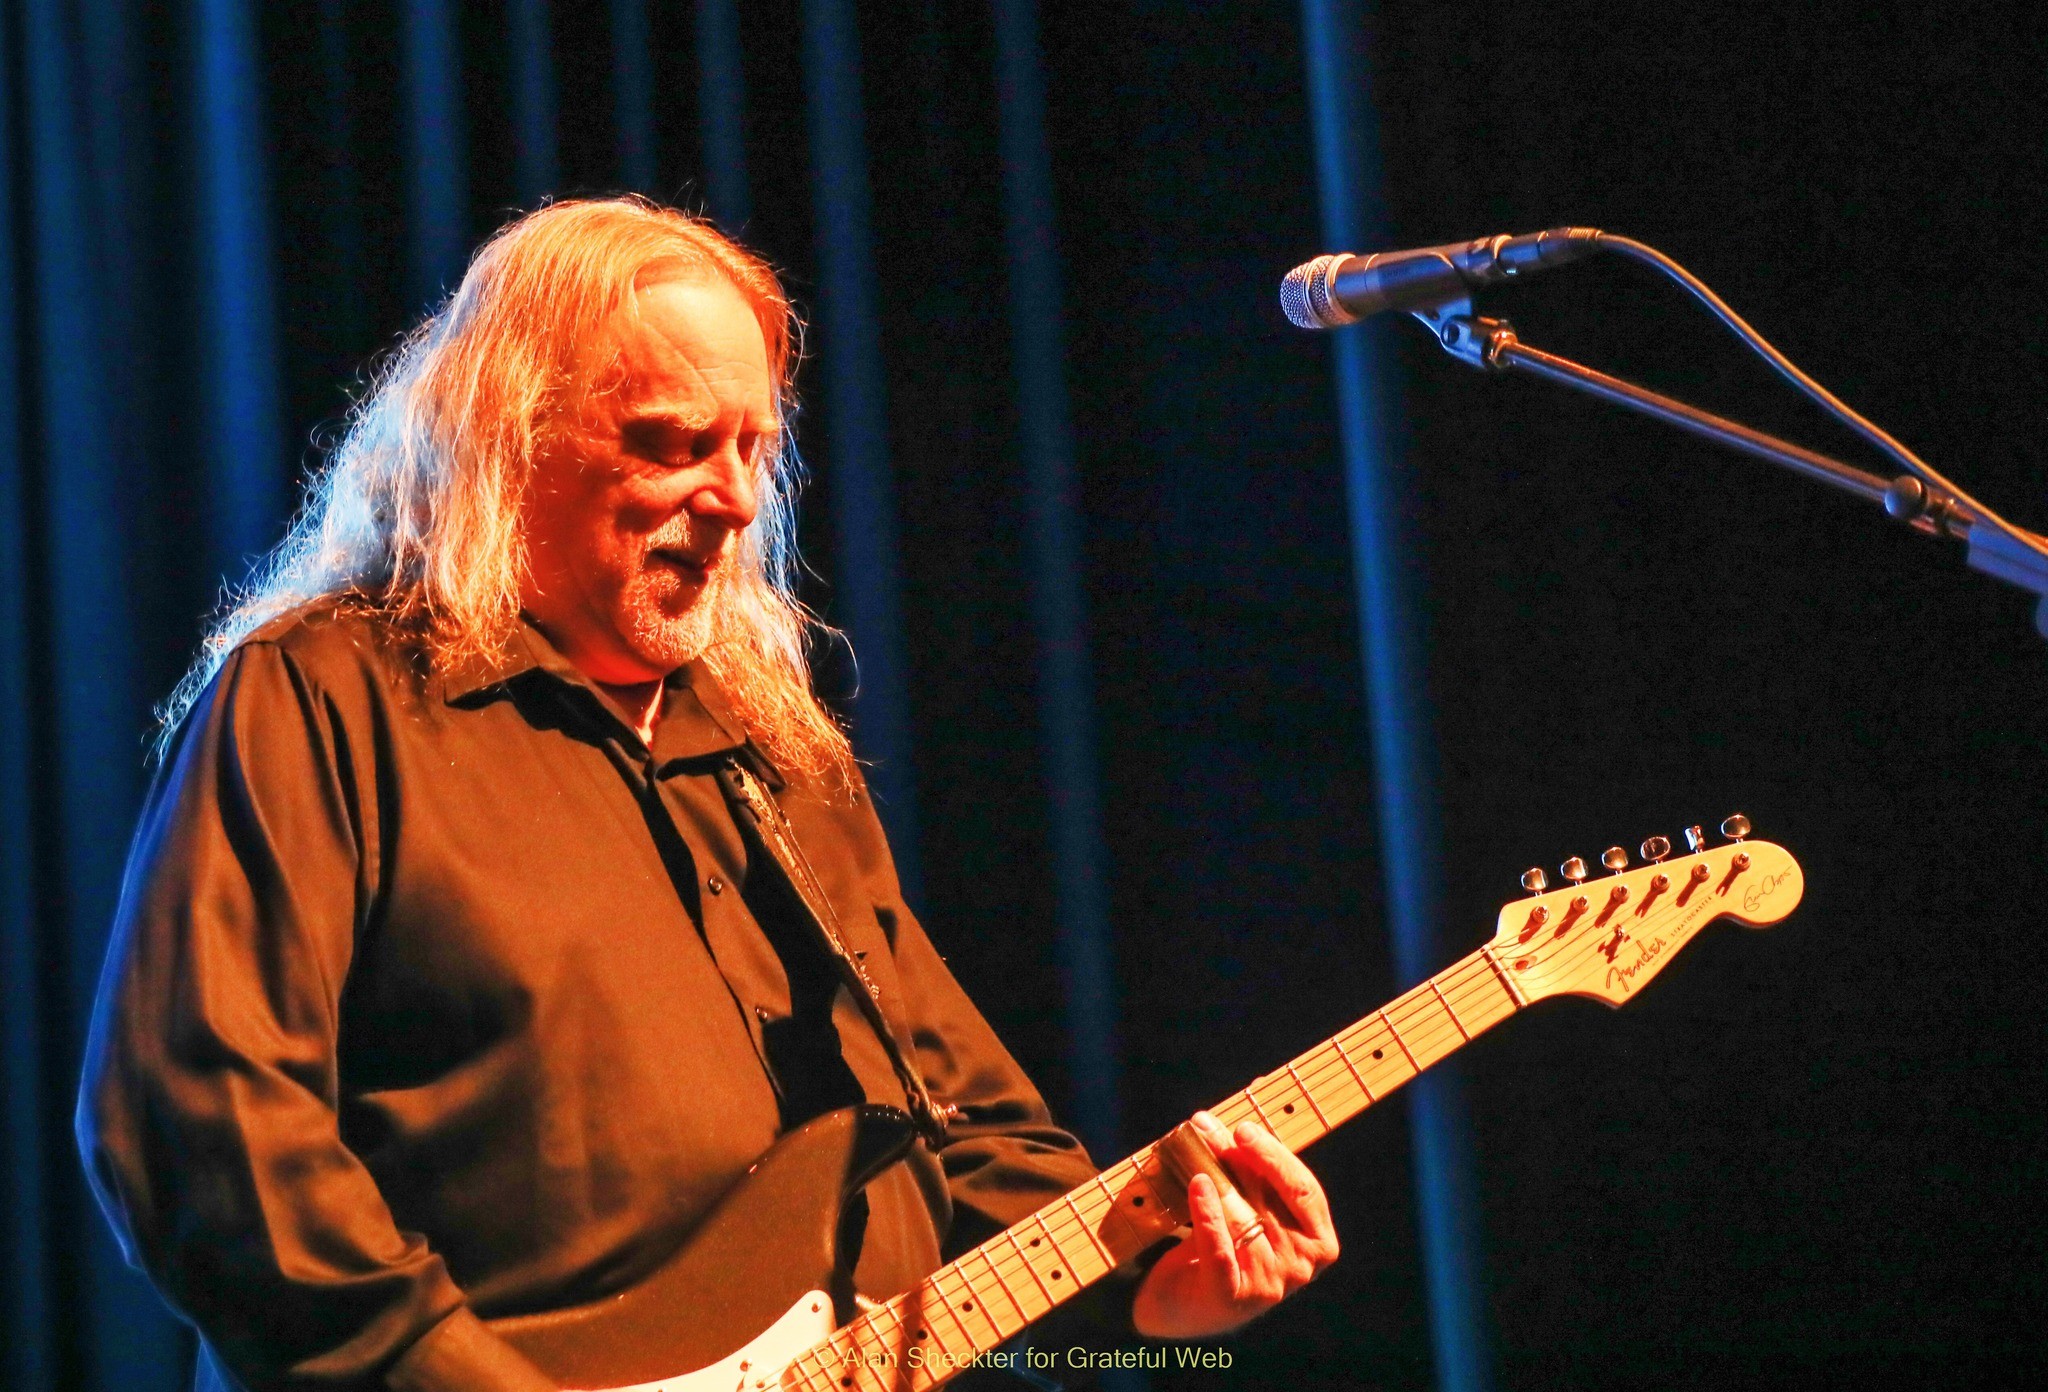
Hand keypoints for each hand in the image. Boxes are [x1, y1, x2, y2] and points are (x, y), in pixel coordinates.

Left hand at [1129, 1111, 1339, 1339]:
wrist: (1178, 1303)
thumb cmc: (1223, 1247)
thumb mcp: (1245, 1208)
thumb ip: (1246, 1174)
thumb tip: (1217, 1125)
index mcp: (1318, 1242)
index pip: (1305, 1190)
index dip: (1275, 1156)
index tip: (1244, 1129)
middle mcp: (1301, 1267)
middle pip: (1271, 1198)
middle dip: (1238, 1157)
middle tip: (1206, 1127)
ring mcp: (1269, 1285)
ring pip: (1244, 1218)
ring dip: (1216, 1178)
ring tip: (1192, 1148)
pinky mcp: (1231, 1297)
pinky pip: (1221, 1249)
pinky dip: (1208, 1214)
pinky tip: (1198, 1185)